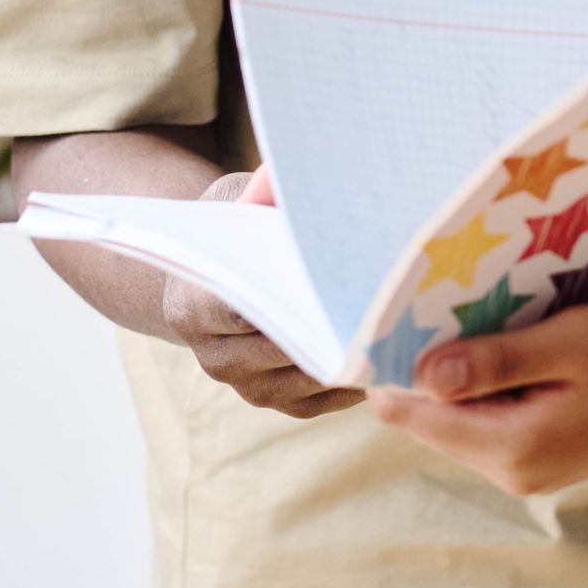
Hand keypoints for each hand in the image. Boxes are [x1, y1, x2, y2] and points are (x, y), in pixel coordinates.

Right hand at [161, 168, 359, 419]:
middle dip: (328, 328)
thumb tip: (301, 186)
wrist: (215, 271)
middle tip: (383, 306)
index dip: (293, 297)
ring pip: (304, 381)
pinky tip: (383, 356)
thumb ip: (265, 195)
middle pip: (280, 350)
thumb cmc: (234, 230)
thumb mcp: (239, 200)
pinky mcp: (275, 400)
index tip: (338, 278)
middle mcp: (214, 355)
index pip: (245, 308)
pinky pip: (319, 401)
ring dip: (346, 359)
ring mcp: (244, 385)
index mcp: (194, 305)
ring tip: (393, 330)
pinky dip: (350, 382)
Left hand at [366, 281, 587, 495]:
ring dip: (464, 371)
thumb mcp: (575, 342)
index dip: (394, 368)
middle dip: (430, 366)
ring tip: (472, 311)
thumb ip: (498, 363)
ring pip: (466, 416)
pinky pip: (498, 415)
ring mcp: (537, 466)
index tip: (386, 316)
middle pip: (437, 418)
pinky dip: (494, 380)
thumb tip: (421, 378)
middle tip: (435, 299)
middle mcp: (517, 470)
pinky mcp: (555, 450)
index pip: (418, 415)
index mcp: (515, 449)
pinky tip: (511, 339)